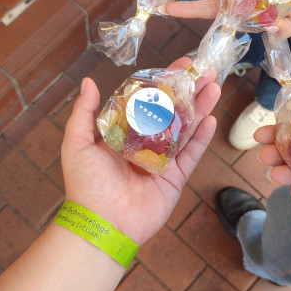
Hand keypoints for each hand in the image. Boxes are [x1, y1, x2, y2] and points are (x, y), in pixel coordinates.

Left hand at [61, 59, 219, 243]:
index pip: (146, 101)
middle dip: (188, 91)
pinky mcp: (174, 178)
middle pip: (171, 112)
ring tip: (214, 87)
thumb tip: (89, 82)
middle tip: (205, 71)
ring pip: (185, 129)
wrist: (103, 224)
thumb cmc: (86, 184)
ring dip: (200, 108)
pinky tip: (210, 119)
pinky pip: (190, 154)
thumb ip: (84, 112)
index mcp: (122, 134)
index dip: (163, 82)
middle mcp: (144, 144)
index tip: (179, 66)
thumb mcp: (76, 143)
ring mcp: (161, 161)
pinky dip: (201, 137)